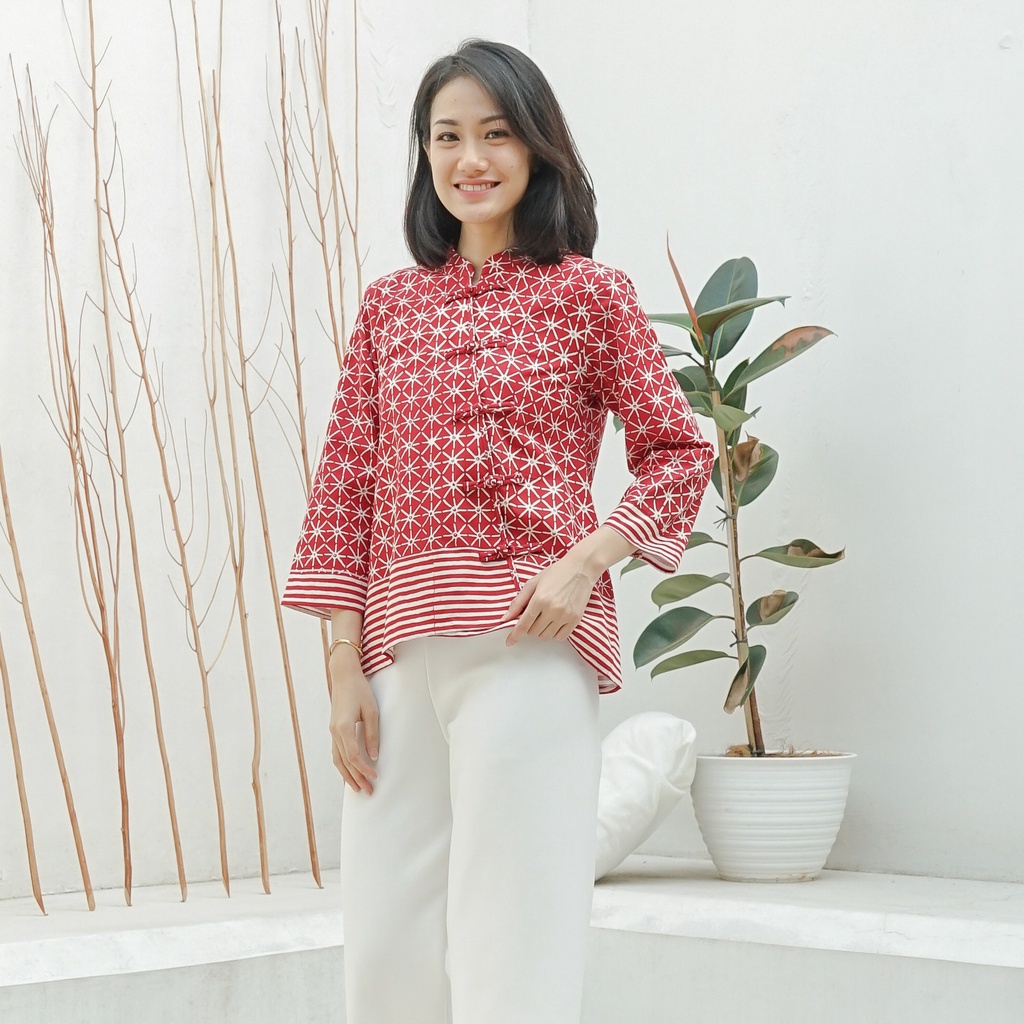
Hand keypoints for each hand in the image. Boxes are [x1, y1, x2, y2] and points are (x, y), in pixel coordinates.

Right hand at [328, 653, 378, 793]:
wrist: (344, 676)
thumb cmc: (359, 691)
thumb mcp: (371, 711)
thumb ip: (372, 734)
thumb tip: (373, 756)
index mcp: (343, 727)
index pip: (353, 756)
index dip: (363, 769)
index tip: (375, 777)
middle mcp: (334, 732)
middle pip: (344, 762)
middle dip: (356, 778)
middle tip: (367, 792)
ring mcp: (332, 732)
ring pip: (337, 760)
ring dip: (347, 775)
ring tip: (357, 788)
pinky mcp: (334, 730)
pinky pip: (336, 752)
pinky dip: (342, 765)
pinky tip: (349, 772)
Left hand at [500, 553, 597, 644]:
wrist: (581, 568)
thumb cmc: (556, 573)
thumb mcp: (533, 583)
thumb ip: (518, 602)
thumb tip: (505, 618)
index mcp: (539, 599)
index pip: (523, 625)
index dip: (514, 636)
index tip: (509, 642)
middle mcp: (552, 609)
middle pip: (533, 632)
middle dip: (530, 626)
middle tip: (535, 615)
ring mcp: (565, 616)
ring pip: (546, 637)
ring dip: (542, 630)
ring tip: (546, 617)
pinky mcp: (576, 619)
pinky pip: (560, 637)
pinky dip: (555, 633)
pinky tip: (555, 622)